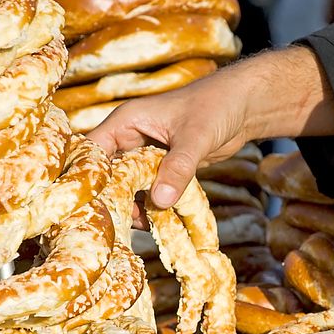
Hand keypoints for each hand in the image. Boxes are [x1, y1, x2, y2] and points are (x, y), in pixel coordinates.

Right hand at [87, 67, 251, 210]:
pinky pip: (149, 191)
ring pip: (128, 186)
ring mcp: (146, 155)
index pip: (93, 151)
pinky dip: (151, 206)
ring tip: (142, 227)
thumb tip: (160, 201)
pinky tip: (157, 223)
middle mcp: (131, 138)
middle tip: (117, 225)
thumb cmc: (217, 106)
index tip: (93, 206)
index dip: (89, 178)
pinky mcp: (162, 168)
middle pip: (107, 174)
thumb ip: (178, 168)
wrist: (244, 107)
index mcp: (127, 122)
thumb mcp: (196, 137)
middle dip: (112, 199)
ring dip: (133, 206)